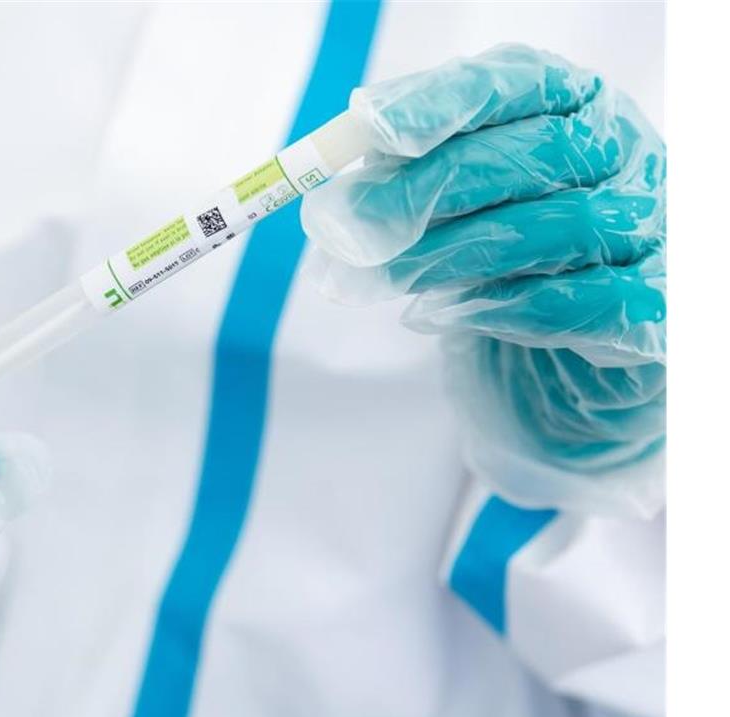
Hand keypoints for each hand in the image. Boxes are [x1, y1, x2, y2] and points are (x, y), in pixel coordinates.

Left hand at [301, 45, 664, 512]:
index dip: (444, 100)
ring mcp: (652, 227)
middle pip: (538, 153)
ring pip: (564, 227)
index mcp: (575, 108)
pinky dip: (510, 306)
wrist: (565, 351)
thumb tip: (341, 171)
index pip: (519, 82)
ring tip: (384, 278)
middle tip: (352, 225)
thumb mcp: (452, 206)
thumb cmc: (504, 258)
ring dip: (455, 254)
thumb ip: (409, 176)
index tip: (370, 125)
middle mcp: (625, 154)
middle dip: (430, 188)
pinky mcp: (657, 306)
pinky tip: (444, 314)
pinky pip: (595, 300)